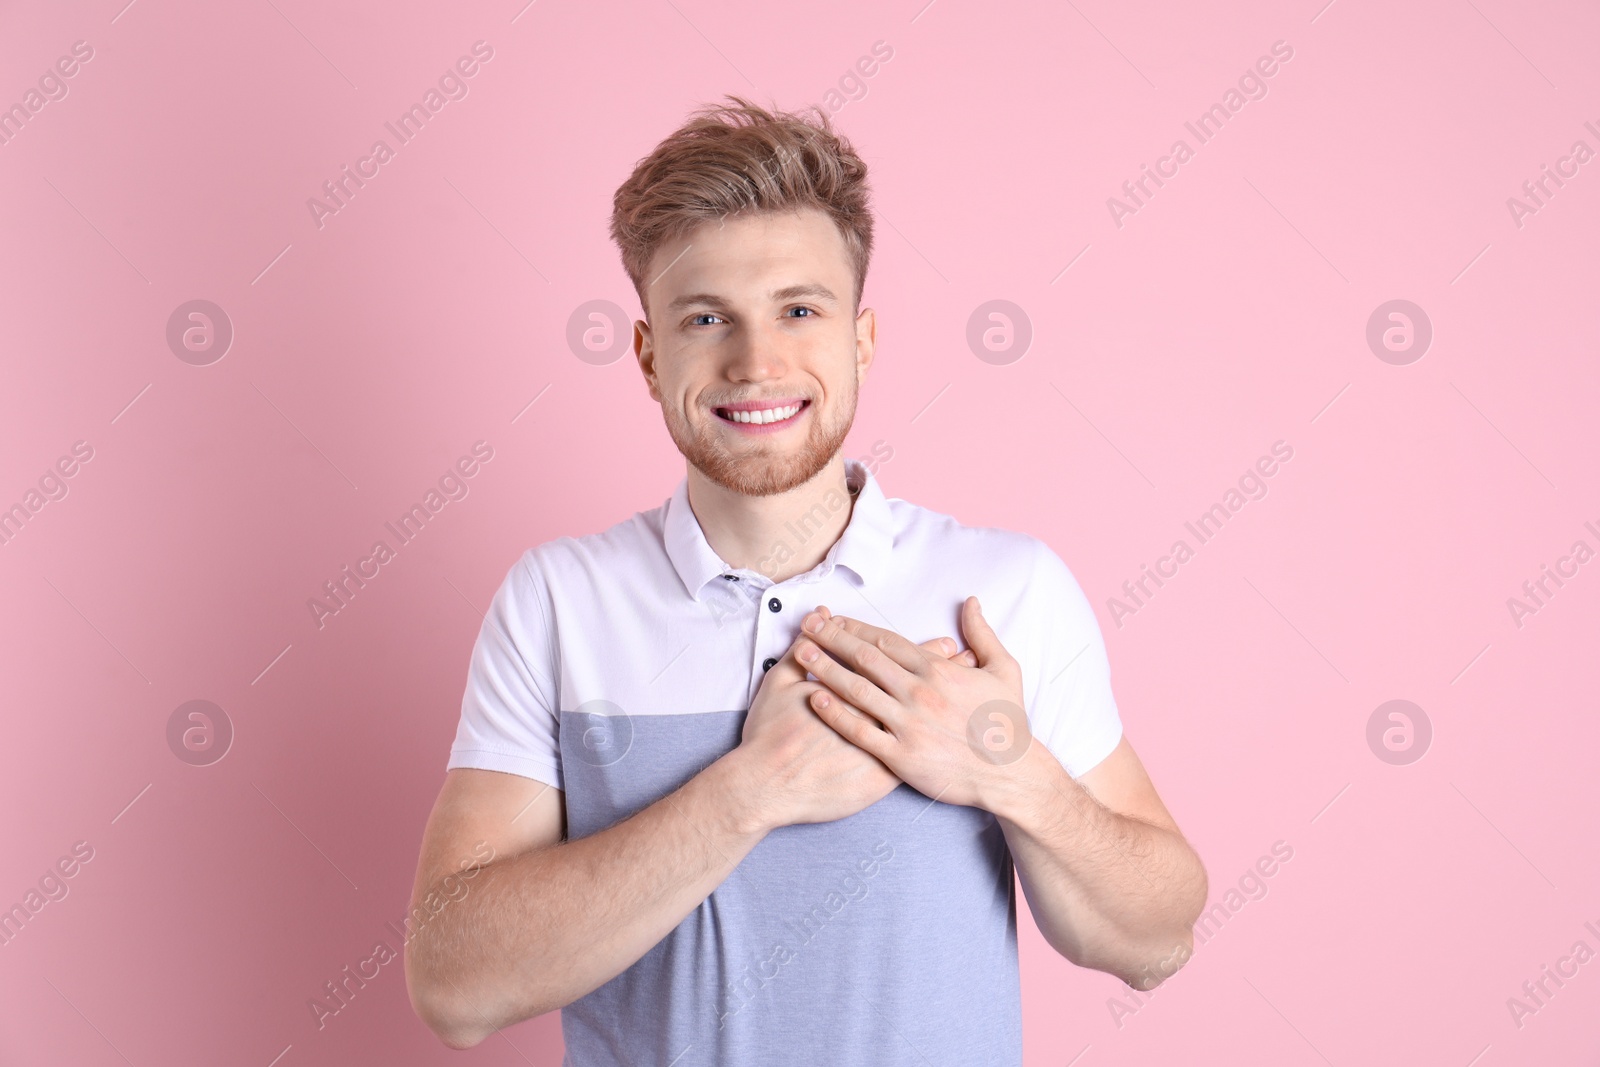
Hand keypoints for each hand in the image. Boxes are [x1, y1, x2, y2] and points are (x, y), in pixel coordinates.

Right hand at [733, 629, 971, 829]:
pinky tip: (952, 738)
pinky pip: (916, 757)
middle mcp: (875, 715)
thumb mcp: (777, 685)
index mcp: (856, 687)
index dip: (926, 653)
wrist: (767, 786)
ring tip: (973, 698)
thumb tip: (817, 619)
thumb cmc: (769, 735)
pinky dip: (937, 744)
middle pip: (921, 689)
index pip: (899, 663)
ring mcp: (881, 746)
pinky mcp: (880, 776)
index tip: (949, 644)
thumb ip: (800, 651)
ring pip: (925, 722)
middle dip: (949, 678)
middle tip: (974, 668)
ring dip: (949, 708)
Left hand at [794, 596, 1028, 810]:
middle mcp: (919, 692)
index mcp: (938, 670)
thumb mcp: (1004, 670)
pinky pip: (860, 730)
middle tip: (805, 625)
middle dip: (831, 638)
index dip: (853, 627)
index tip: (830, 618)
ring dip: (825, 668)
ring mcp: (908, 723)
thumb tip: (972, 602)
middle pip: (865, 658)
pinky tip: (815, 698)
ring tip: (801, 653)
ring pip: (857, 690)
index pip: (885, 640)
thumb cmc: (1008, 723)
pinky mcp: (901, 755)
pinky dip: (835, 713)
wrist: (1011, 773)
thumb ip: (983, 633)